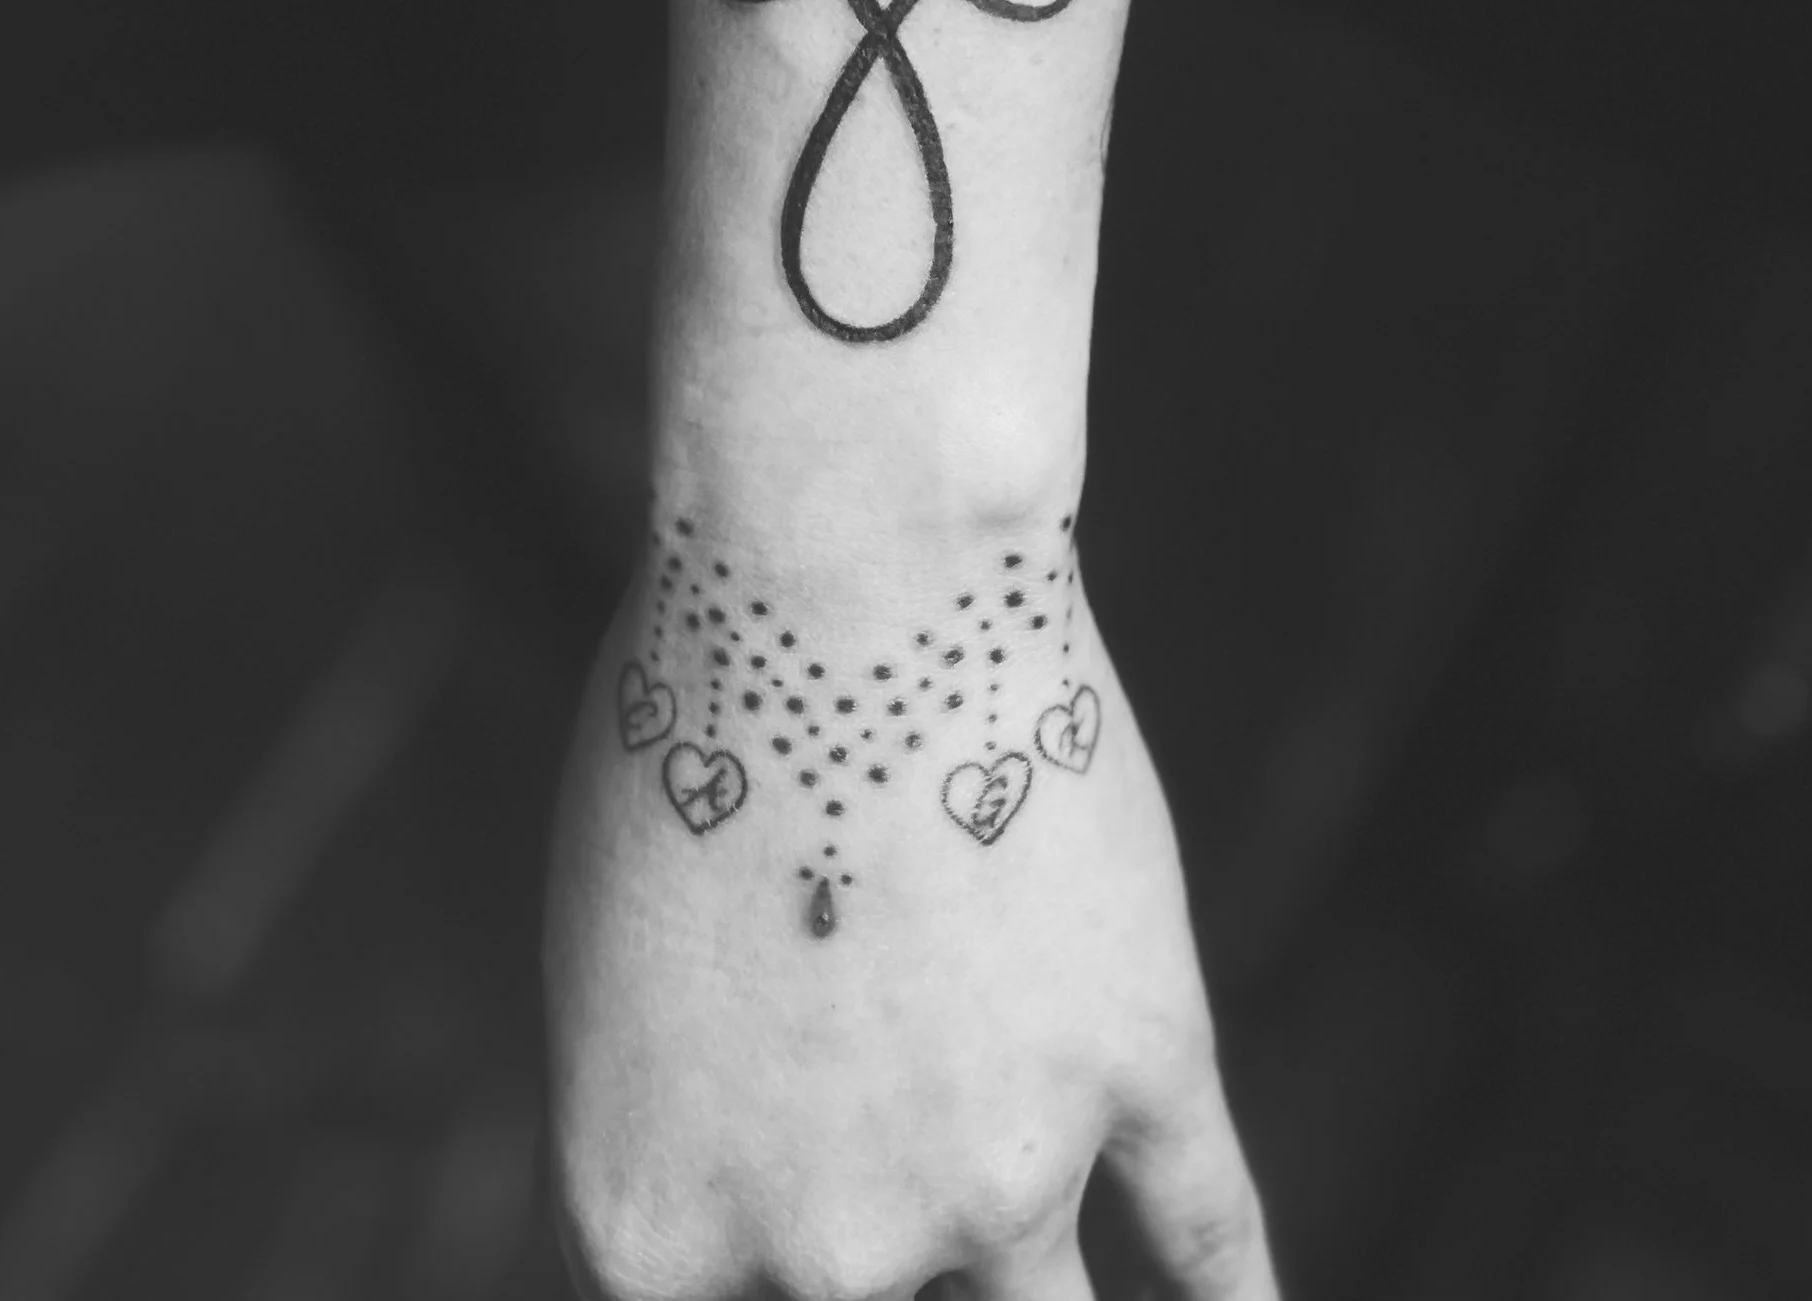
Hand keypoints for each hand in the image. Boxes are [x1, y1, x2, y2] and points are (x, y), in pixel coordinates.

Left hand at [545, 554, 1273, 1300]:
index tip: (782, 1256)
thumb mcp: (602, 960)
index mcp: (649, 1226)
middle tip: (901, 1197)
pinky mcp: (1140, 1066)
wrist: (838, 580)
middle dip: (883, 1272)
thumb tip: (733, 1181)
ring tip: (1036, 1281)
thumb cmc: (687, 727)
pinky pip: (1209, 1238)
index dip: (737, 1286)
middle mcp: (823, 1249)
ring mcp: (996, 1173)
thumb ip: (668, 1119)